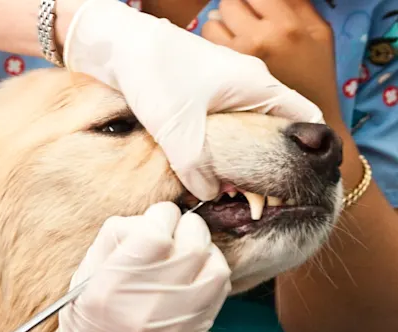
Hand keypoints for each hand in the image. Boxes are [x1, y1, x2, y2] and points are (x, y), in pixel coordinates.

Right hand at [49, 202, 231, 331]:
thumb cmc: (90, 320)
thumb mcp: (86, 272)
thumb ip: (116, 234)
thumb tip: (149, 217)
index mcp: (117, 282)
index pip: (158, 229)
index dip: (160, 215)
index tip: (156, 220)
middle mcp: (154, 300)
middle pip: (193, 239)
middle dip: (184, 225)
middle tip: (172, 232)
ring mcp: (182, 316)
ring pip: (214, 260)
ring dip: (201, 246)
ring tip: (185, 251)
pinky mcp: (200, 327)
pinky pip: (222, 284)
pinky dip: (212, 267)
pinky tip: (195, 271)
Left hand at [63, 0, 322, 200]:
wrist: (117, 43)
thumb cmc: (152, 71)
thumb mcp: (176, 126)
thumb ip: (195, 167)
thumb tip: (208, 194)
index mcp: (257, 85)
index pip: (304, 117)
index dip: (308, 149)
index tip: (298, 181)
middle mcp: (248, 87)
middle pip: (275, 129)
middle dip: (269, 163)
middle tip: (254, 194)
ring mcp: (226, 91)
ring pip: (247, 131)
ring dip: (241, 159)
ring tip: (228, 187)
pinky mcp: (204, 97)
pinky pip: (224, 128)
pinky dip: (221, 149)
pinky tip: (205, 168)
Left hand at [202, 0, 341, 123]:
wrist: (304, 119)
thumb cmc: (314, 75)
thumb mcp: (319, 32)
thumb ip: (297, 3)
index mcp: (286, 25)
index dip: (253, 0)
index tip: (255, 9)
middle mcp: (258, 39)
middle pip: (229, 3)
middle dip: (235, 9)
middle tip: (244, 23)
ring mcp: (237, 59)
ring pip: (212, 23)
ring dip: (220, 26)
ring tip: (235, 40)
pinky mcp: (223, 76)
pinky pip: (207, 47)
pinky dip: (214, 46)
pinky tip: (228, 56)